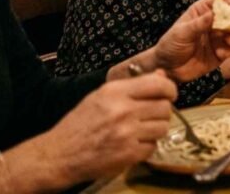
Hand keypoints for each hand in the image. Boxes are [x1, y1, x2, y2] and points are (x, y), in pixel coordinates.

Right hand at [37, 72, 176, 185]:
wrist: (59, 154)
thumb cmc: (80, 123)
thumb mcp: (102, 96)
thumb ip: (133, 85)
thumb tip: (163, 75)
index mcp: (115, 92)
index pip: (159, 85)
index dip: (170, 90)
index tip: (168, 95)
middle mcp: (123, 110)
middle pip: (165, 107)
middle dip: (162, 112)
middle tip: (150, 116)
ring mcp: (127, 133)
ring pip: (163, 128)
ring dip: (155, 130)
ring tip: (140, 131)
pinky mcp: (128, 154)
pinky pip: (153, 147)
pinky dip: (146, 147)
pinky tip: (132, 144)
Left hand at [153, 0, 229, 81]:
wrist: (168, 69)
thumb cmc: (170, 45)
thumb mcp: (182, 33)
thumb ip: (199, 24)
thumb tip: (214, 14)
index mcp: (203, 10)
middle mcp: (214, 21)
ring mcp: (219, 35)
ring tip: (229, 42)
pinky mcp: (223, 50)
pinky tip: (220, 55)